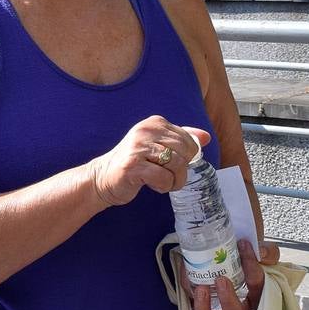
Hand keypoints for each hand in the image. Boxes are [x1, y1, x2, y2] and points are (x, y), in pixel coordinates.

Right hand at [88, 116, 207, 206]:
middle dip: (182, 170)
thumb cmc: (133, 163)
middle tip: (169, 176)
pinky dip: (163, 186)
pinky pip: (164, 178)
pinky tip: (152, 185)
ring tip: (162, 182)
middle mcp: (145, 131)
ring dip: (174, 181)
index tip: (171, 163)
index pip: (188, 140)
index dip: (186, 157)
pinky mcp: (133, 166)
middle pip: (184, 152)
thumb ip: (180, 139)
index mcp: (154, 123)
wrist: (102, 178)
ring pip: (177, 165)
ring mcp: (138, 147)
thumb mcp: (157, 146)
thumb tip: (206, 137)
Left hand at [189, 239, 277, 309]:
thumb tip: (261, 253)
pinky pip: (190, 296)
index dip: (252, 270)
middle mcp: (238, 303)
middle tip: (222, 280)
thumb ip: (268, 251)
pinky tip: (187, 267)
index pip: (259, 288)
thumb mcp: (259, 246)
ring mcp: (215, 302)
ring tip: (202, 287)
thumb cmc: (243, 248)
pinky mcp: (198, 295)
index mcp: (258, 293)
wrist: (219, 241)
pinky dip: (187, 284)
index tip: (243, 247)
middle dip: (229, 301)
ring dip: (204, 306)